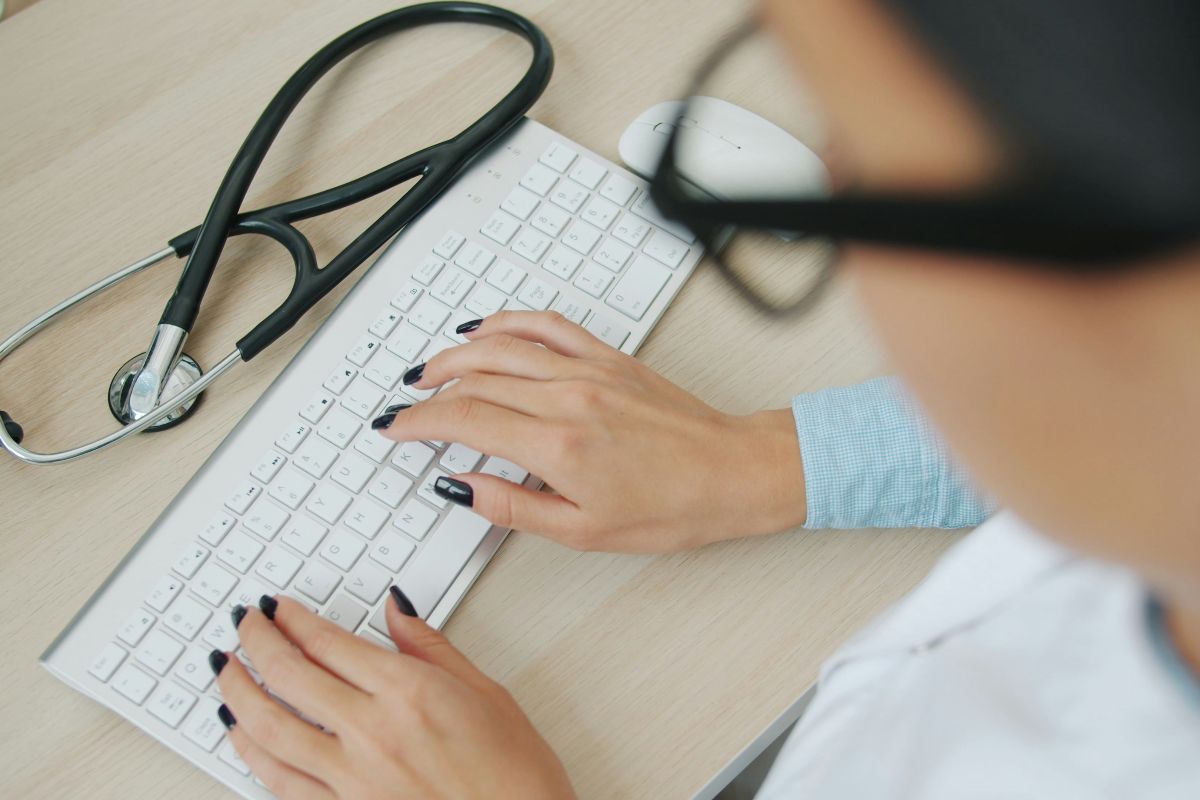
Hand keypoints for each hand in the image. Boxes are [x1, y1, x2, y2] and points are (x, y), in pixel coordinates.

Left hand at [215, 594, 574, 799]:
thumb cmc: (515, 776)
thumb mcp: (485, 692)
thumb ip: (430, 647)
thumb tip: (395, 611)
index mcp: (409, 692)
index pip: (328, 641)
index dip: (293, 618)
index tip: (279, 607)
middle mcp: (372, 732)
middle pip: (289, 675)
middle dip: (256, 641)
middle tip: (245, 623)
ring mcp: (352, 779)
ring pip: (269, 728)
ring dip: (237, 693)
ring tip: (225, 670)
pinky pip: (279, 782)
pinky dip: (250, 753)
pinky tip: (240, 735)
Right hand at [377, 311, 806, 551]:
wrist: (732, 472)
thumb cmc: (673, 506)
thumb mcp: (583, 530)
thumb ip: (512, 506)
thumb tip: (460, 488)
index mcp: (557, 444)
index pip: (464, 419)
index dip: (418, 423)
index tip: (396, 429)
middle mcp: (568, 396)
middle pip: (474, 379)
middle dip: (428, 391)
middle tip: (404, 406)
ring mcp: (589, 369)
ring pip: (502, 345)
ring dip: (455, 354)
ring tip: (429, 370)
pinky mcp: (609, 357)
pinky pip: (547, 326)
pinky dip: (508, 322)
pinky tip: (486, 330)